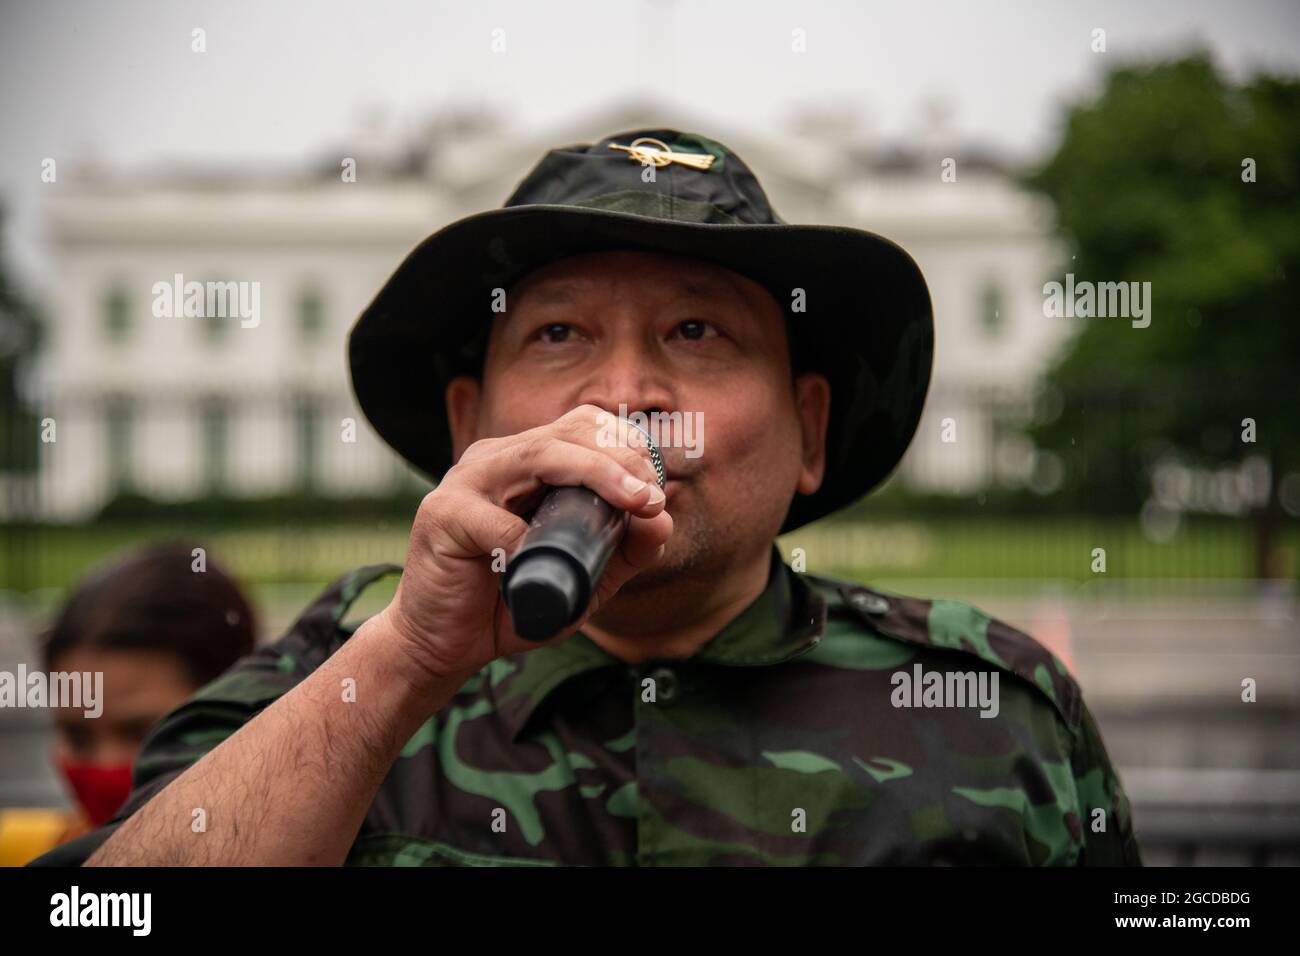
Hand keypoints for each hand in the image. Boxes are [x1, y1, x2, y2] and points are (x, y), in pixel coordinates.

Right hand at [376, 405, 672, 681]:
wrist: (443, 645)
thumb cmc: (511, 604)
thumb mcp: (582, 579)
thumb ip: (622, 552)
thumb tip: (663, 519)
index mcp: (525, 462)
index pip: (582, 426)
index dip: (626, 447)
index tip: (657, 489)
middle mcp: (496, 460)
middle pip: (567, 433)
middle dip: (620, 459)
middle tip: (652, 498)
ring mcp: (465, 482)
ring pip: (538, 455)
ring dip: (594, 473)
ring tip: (633, 503)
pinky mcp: (441, 515)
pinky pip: (491, 518)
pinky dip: (524, 535)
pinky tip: (543, 555)